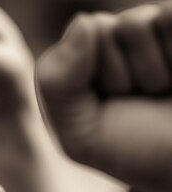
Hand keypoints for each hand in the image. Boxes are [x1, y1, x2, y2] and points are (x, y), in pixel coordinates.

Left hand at [37, 2, 171, 191]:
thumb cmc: (138, 151)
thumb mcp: (79, 134)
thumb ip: (57, 84)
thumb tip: (84, 20)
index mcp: (85, 64)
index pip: (69, 48)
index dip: (86, 82)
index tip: (108, 110)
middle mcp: (120, 40)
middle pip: (101, 30)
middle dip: (118, 76)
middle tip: (139, 101)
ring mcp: (158, 28)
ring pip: (136, 22)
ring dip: (150, 69)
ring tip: (161, 91)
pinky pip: (169, 15)